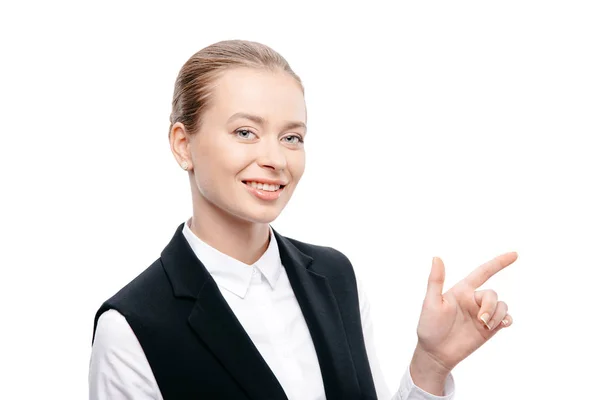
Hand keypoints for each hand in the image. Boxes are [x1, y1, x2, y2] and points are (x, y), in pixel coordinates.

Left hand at [409, 252, 517, 393]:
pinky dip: (507, 320)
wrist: (436, 353)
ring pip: (502, 306)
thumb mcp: (431, 302)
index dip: (498, 263)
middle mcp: (474, 300)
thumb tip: (436, 257)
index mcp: (462, 290)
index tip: (514, 255)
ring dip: (497, 315)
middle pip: (493, 294)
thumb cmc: (429, 326)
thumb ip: (436, 280)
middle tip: (481, 320)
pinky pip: (506, 318)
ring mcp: (482, 314)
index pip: (483, 272)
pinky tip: (501, 325)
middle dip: (490, 306)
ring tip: (485, 326)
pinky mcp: (489, 329)